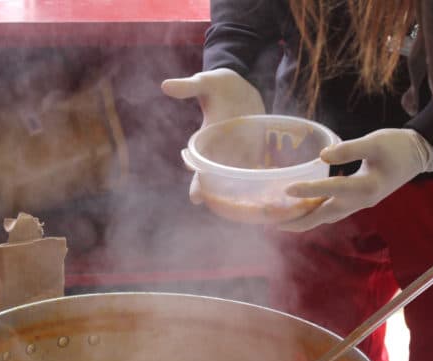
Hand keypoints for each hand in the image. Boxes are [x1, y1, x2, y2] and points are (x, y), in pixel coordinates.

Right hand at [162, 68, 264, 203]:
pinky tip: (266, 191)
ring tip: (241, 208)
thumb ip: (188, 86)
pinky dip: (260, 178)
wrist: (240, 87)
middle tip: (199, 201)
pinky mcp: (255, 150)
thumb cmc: (218, 84)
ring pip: (236, 175)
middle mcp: (221, 149)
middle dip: (208, 187)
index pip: (197, 156)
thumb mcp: (204, 81)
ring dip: (237, 189)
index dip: (195, 167)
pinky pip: (256, 167)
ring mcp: (239, 151)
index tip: (192, 176)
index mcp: (207, 136)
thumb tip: (166, 85)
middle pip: (213, 172)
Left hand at [278, 128, 432, 231]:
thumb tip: (322, 155)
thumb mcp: (375, 141)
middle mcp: (360, 201)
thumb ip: (349, 148)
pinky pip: (332, 211)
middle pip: (323, 216)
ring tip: (280, 222)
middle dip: (298, 221)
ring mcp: (359, 204)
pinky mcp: (358, 201)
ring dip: (304, 221)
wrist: (419, 154)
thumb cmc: (397, 145)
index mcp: (366, 186)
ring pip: (326, 216)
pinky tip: (301, 211)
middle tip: (273, 223)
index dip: (309, 190)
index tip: (287, 190)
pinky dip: (315, 213)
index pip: (331, 190)